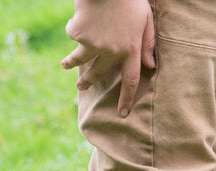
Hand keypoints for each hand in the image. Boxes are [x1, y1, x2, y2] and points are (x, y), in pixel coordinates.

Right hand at [61, 0, 155, 117]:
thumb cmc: (129, 0)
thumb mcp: (146, 20)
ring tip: (65, 66)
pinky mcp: (78, 33)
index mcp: (131, 50)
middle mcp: (111, 51)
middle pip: (99, 73)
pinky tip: (81, 16)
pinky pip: (74, 35)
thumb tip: (150, 66)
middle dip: (89, 81)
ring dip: (70, 64)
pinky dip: (76, 27)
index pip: (131, 81)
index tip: (122, 113)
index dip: (126, 99)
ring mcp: (93, 43)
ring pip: (79, 60)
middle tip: (81, 87)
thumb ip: (148, 43)